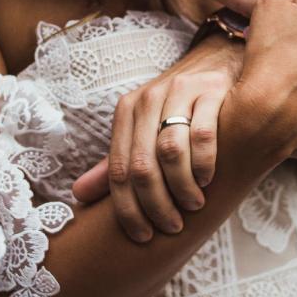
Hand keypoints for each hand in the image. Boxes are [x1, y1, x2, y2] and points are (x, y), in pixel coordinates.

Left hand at [71, 34, 243, 241]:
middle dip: (156, 204)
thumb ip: (116, 163)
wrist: (218, 60)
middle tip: (171, 226)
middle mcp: (148, 99)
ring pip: (170, 151)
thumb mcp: (143, 131)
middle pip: (142, 165)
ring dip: (181, 187)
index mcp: (126, 111)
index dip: (127, 210)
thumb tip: (78, 196)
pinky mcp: (211, 91)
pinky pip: (203, 134)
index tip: (142, 236)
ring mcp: (179, 92)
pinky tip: (207, 179)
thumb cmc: (178, 107)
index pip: (117, 170)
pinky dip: (203, 163)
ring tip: (193, 206)